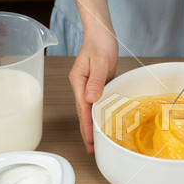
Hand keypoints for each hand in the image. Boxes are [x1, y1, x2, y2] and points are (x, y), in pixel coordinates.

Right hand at [69, 27, 117, 153]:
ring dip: (93, 125)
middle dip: (87, 131)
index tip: (90, 141)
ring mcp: (89, 86)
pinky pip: (98, 103)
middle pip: (84, 113)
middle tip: (92, 149)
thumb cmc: (100, 44)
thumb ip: (95, 80)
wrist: (101, 34)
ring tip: (97, 141)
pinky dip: (100, 114)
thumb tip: (91, 98)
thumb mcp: (99, 61)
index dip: (87, 126)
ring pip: (90, 109)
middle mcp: (82, 86)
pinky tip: (104, 122)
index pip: (83, 109)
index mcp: (79, 82)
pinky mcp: (97, 85)